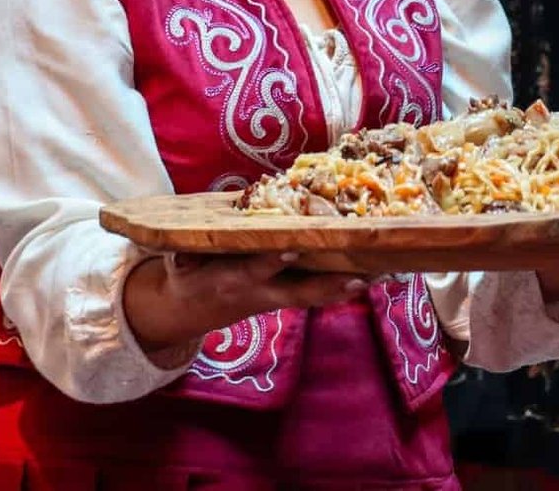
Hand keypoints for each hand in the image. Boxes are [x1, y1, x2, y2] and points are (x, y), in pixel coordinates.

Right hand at [123, 251, 367, 352]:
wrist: (188, 310)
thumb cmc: (186, 275)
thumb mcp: (177, 266)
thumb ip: (181, 257)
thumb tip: (179, 254)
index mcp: (233, 279)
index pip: (256, 269)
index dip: (273, 262)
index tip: (292, 249)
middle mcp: (261, 292)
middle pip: (300, 292)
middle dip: (329, 285)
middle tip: (361, 277)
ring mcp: (276, 298)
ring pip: (316, 296)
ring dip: (346, 286)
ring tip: (381, 274)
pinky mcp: (285, 298)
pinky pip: (318, 295)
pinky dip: (343, 285)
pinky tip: (373, 274)